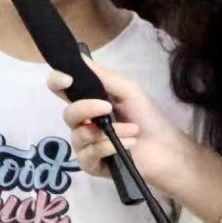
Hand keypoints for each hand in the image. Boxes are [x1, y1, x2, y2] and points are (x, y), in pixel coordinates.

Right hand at [48, 56, 198, 190]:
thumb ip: (103, 76)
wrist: (165, 147)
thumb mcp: (128, 90)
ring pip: (79, 136)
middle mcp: (82, 123)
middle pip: (67, 114)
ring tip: (132, 130)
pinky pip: (88, 155)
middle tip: (107, 107)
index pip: (60, 89)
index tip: (67, 80)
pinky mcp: (91, 165)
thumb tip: (80, 57)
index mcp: (88, 101)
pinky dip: (108, 147)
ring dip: (108, 132)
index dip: (57, 81)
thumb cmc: (146, 116)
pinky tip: (129, 144)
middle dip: (86, 108)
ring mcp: (85, 145)